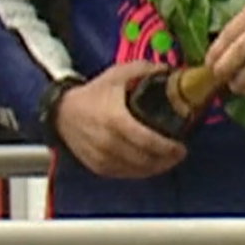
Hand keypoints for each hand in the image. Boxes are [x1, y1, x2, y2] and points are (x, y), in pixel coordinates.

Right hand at [54, 62, 186, 178]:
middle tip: (178, 153)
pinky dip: (140, 171)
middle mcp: (109, 142)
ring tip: (167, 159)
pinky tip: (148, 163)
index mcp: (115, 119)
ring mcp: (103, 157)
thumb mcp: (116, 75)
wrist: (62, 112)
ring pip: (138, 171)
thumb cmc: (93, 94)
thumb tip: (171, 71)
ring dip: (156, 167)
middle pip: (146, 159)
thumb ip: (144, 70)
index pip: (148, 141)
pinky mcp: (99, 168)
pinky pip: (126, 174)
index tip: (182, 146)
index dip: (168, 147)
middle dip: (167, 159)